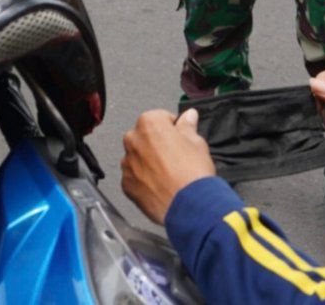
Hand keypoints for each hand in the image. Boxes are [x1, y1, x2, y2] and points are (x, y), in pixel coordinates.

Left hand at [121, 108, 215, 225]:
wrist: (190, 207)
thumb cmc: (193, 175)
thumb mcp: (197, 143)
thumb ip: (188, 126)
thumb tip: (188, 116)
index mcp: (149, 124)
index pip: (160, 118)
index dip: (173, 128)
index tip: (180, 136)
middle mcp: (133, 141)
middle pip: (146, 137)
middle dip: (158, 144)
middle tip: (176, 157)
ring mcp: (128, 164)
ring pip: (138, 158)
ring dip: (149, 162)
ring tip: (170, 174)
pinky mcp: (127, 185)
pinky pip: (134, 178)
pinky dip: (144, 181)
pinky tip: (161, 185)